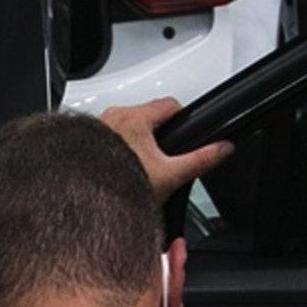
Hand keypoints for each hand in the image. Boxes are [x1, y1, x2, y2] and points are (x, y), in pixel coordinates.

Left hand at [84, 97, 230, 201]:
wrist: (85, 201)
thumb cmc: (119, 186)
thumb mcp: (170, 176)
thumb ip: (199, 160)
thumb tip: (223, 148)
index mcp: (135, 118)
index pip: (170, 105)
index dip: (183, 120)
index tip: (184, 133)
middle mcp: (113, 117)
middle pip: (147, 116)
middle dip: (157, 135)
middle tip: (161, 159)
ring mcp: (96, 128)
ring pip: (126, 127)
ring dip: (134, 142)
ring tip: (140, 167)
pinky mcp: (83, 142)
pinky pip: (106, 139)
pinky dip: (114, 151)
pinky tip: (119, 169)